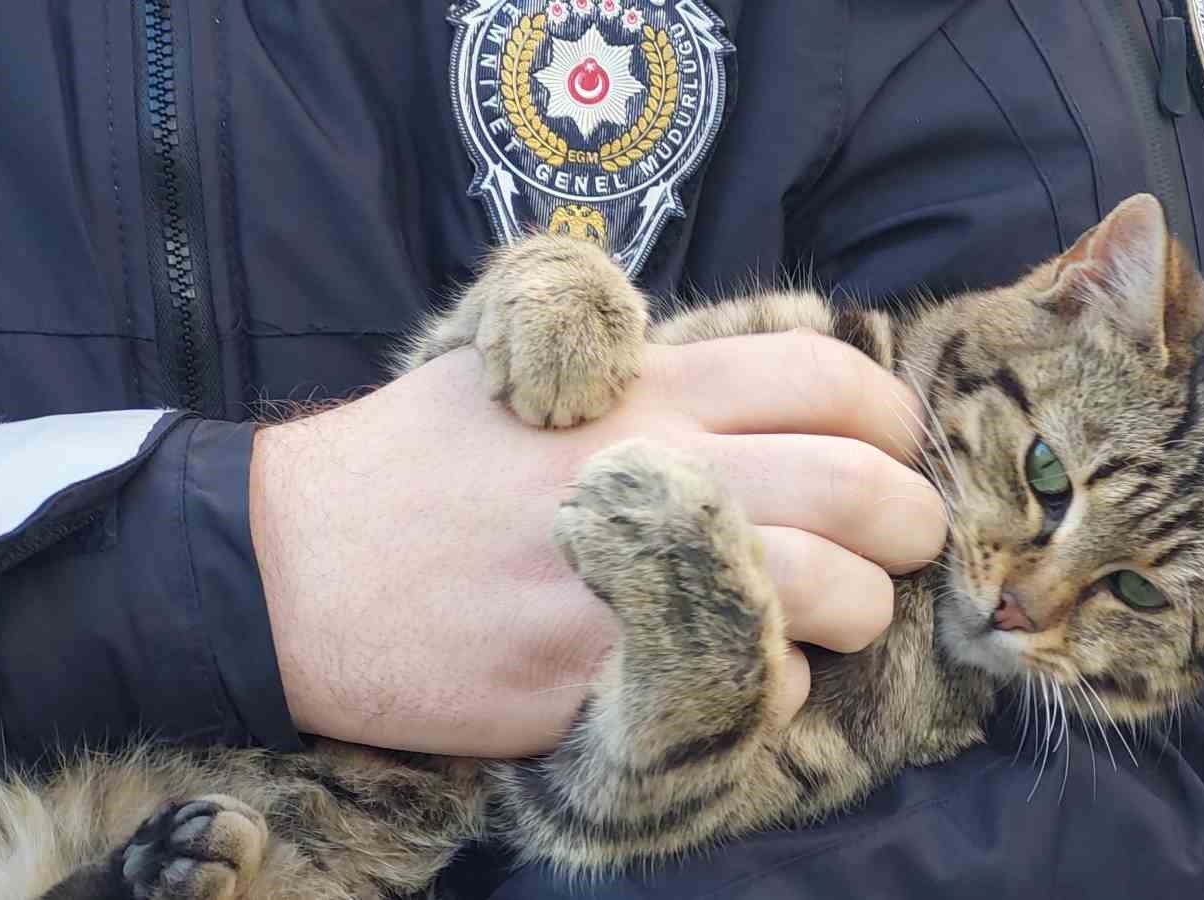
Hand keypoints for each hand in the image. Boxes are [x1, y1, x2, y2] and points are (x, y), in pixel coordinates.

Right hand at [250, 330, 945, 756]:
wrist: (290, 564)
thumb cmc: (406, 460)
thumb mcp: (515, 367)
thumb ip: (639, 365)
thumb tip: (757, 384)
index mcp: (643, 386)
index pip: (828, 380)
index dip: (890, 420)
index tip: (891, 454)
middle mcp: (655, 468)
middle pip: (860, 489)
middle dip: (912, 525)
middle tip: (901, 548)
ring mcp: (632, 573)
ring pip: (832, 592)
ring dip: (861, 612)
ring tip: (835, 620)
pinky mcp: (599, 672)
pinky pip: (751, 681)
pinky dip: (775, 682)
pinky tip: (742, 671)